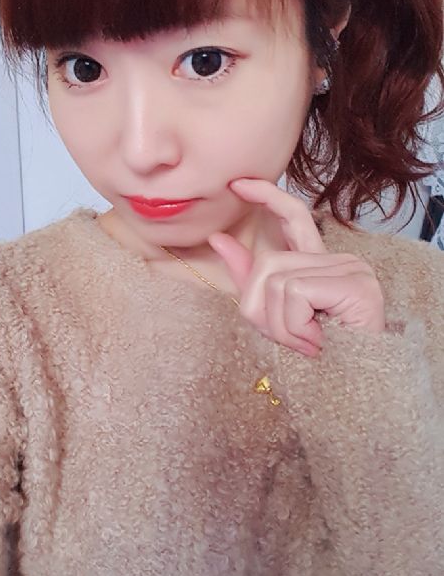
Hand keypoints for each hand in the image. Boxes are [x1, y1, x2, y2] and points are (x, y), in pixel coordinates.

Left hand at [207, 179, 385, 356]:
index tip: (237, 183)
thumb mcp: (274, 317)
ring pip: (276, 281)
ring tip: (308, 344)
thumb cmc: (321, 360)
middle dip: (261, 310)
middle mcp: (339, 260)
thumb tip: (218, 238)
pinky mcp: (354, 284)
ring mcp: (350, 269)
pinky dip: (294, 325)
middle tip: (292, 340)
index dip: (267, 196)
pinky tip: (317, 341)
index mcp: (321, 266)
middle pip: (268, 264)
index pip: (294, 216)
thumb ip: (248, 279)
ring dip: (279, 325)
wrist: (356, 392)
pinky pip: (294, 292)